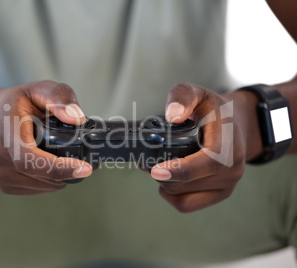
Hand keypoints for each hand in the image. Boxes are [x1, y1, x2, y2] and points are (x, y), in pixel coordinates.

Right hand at [0, 80, 92, 194]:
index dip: (60, 167)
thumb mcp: (36, 89)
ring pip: (42, 186)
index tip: (85, 168)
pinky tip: (49, 163)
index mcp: (5, 132)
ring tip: (68, 158)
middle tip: (89, 161)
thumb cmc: (12, 104)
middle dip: (70, 171)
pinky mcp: (4, 185)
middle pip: (42, 176)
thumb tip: (77, 118)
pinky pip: (36, 189)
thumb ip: (59, 97)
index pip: (31, 159)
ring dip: (60, 177)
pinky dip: (49, 181)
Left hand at [151, 83, 260, 211]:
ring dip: (166, 185)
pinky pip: (188, 205)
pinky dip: (173, 196)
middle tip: (148, 160)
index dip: (180, 170)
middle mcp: (232, 168)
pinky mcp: (220, 194)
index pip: (207, 164)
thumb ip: (183, 96)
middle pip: (186, 184)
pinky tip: (170, 179)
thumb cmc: (214, 110)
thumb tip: (172, 115)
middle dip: (162, 174)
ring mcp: (228, 185)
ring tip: (161, 167)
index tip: (156, 171)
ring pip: (183, 198)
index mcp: (229, 144)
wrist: (238, 124)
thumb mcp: (199, 93)